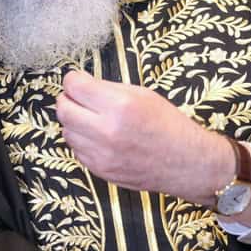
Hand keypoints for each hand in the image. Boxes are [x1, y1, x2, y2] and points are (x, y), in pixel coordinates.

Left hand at [55, 70, 233, 205]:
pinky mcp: (100, 171)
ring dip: (74, 122)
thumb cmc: (168, 125)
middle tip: (80, 98)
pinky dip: (83, 141)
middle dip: (68, 99)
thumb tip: (79, 82)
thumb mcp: (142, 94)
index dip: (73, 80)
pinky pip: (76, 150)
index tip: (78, 81)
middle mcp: (107, 131)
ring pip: (66, 131)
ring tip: (93, 120)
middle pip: (63, 109)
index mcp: (119, 106)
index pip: (74, 86)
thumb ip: (107, 88)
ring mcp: (101, 154)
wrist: (187, 163)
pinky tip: (100, 138)